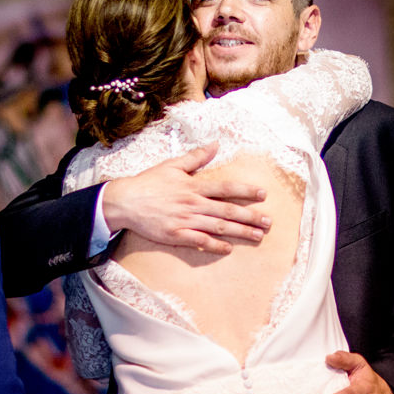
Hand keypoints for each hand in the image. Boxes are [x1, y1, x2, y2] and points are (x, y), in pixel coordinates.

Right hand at [101, 143, 269, 253]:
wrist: (125, 201)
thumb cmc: (148, 182)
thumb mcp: (172, 165)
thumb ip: (196, 157)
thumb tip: (215, 145)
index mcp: (193, 186)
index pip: (225, 188)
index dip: (246, 191)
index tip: (263, 194)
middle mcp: (193, 204)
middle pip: (227, 211)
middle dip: (250, 217)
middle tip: (269, 222)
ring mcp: (185, 220)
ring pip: (218, 227)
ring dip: (240, 232)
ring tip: (257, 236)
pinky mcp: (176, 234)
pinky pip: (199, 241)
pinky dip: (215, 245)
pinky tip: (228, 249)